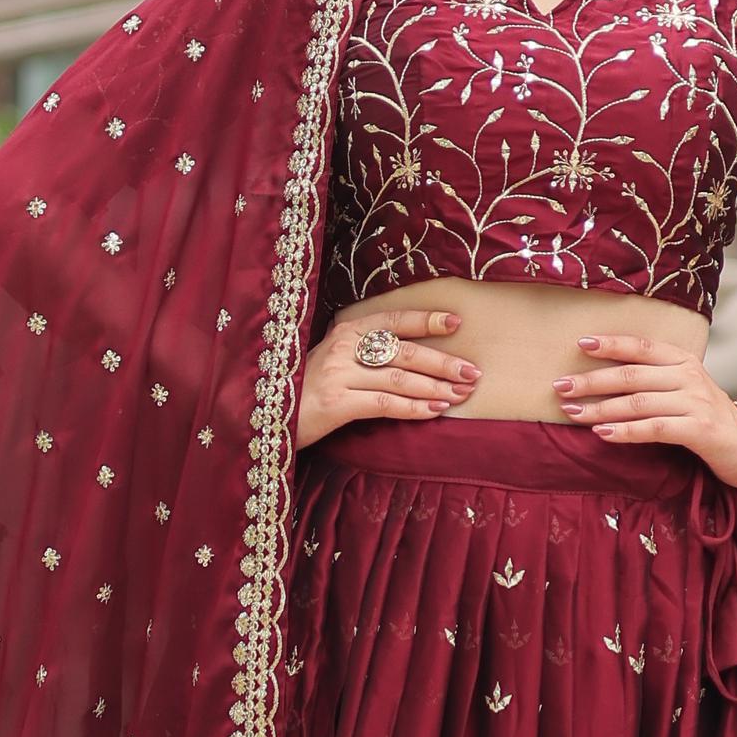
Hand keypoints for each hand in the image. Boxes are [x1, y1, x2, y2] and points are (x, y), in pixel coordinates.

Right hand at [295, 303, 479, 449]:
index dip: (426, 320)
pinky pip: (385, 403)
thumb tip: (413, 356)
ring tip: (461, 394)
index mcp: (344, 331)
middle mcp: (342, 347)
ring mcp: (338, 374)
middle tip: (472, 372)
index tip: (456, 321)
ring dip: (435, 387)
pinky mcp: (336, 403)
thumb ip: (364, 353)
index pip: (393, 320)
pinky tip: (435, 411)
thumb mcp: (333, 361)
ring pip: (399, 377)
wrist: (265, 416)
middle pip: (404, 350)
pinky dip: (414, 408)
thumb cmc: (306, 390)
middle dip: (443, 361)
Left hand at [552, 331, 736, 484]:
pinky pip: (655, 428)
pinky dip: (626, 431)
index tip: (580, 344)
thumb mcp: (685, 389)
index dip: (611, 344)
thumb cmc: (708, 418)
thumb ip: (654, 380)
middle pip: (632, 375)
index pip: (642, 347)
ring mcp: (695, 403)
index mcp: (683, 361)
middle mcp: (689, 377)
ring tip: (573, 412)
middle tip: (560, 386)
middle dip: (592, 380)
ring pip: (639, 402)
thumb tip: (602, 378)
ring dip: (601, 408)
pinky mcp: (699, 430)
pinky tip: (603, 433)